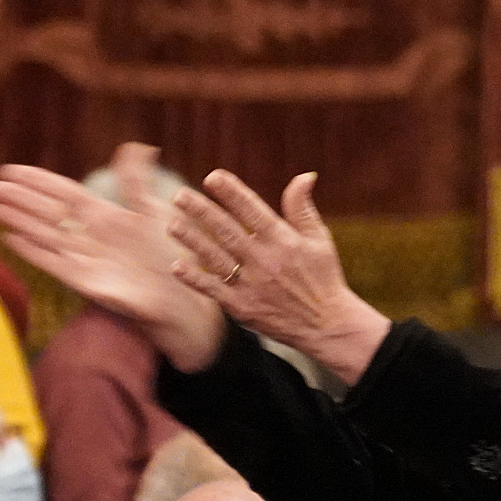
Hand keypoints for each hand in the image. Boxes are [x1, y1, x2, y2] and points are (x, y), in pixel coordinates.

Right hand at [0, 145, 224, 370]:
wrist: (177, 296)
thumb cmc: (167, 254)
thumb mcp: (153, 212)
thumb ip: (138, 181)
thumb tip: (137, 145)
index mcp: (102, 214)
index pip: (62, 191)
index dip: (36, 180)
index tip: (9, 169)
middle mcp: (87, 234)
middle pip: (45, 211)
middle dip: (16, 198)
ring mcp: (83, 257)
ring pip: (42, 233)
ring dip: (16, 219)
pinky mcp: (83, 282)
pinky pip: (52, 262)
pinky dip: (32, 251)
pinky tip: (9, 238)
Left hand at [169, 170, 394, 386]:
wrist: (327, 326)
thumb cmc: (323, 278)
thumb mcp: (319, 239)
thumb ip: (303, 208)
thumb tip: (304, 175)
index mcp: (284, 241)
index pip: (253, 210)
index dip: (232, 193)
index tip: (212, 177)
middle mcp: (266, 261)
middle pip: (227, 231)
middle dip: (202, 211)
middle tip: (180, 195)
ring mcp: (253, 286)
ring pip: (216, 258)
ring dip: (192, 240)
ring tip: (172, 224)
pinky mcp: (244, 308)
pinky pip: (214, 291)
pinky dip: (195, 278)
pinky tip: (177, 266)